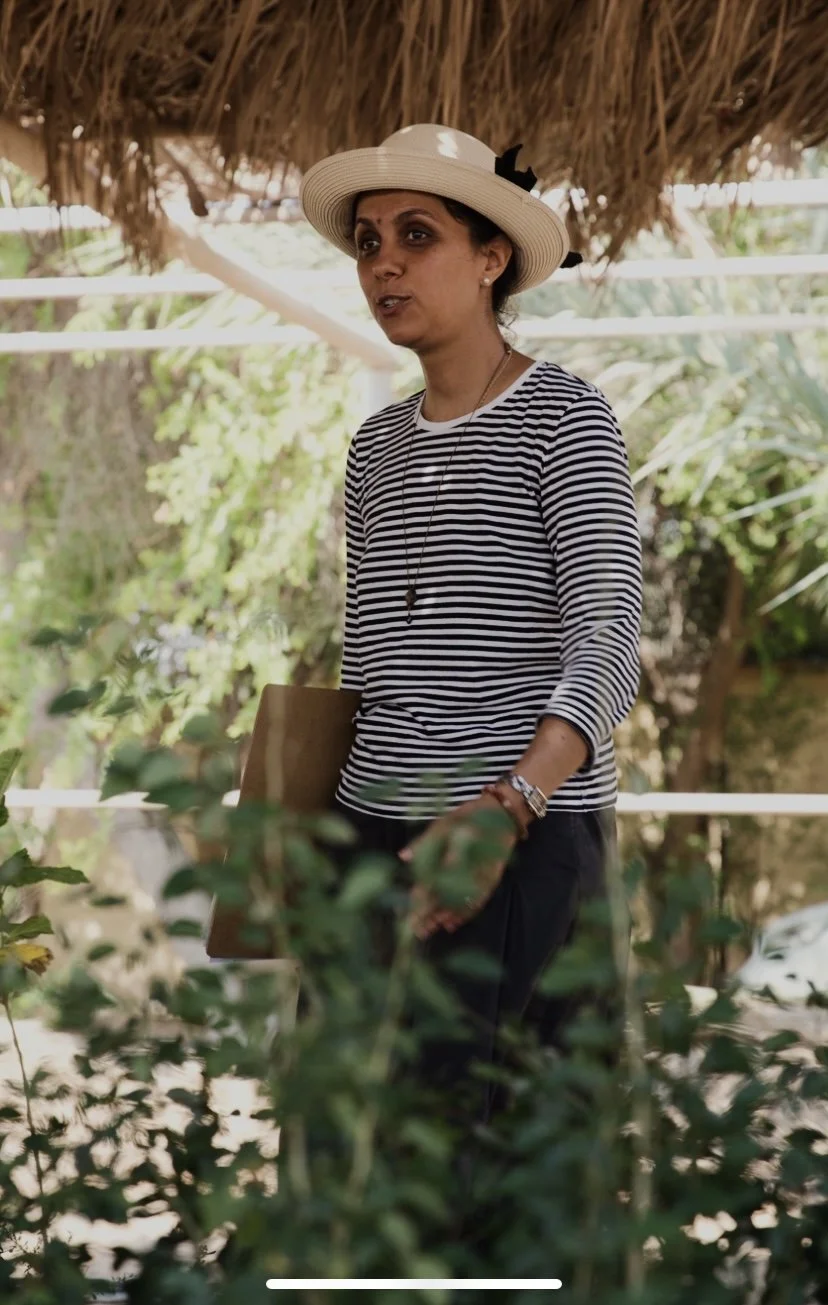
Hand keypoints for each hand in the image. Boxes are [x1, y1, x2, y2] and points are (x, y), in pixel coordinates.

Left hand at [399, 792, 518, 940]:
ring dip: (444, 918)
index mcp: (452, 855)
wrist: (504, 813)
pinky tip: (452, 924)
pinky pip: (477, 903)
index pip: (431, 885)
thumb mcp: (444, 823)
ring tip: (429, 931)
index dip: (418, 901)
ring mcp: (480, 878)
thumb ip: (424, 842)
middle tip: (415, 931)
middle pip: (444, 899)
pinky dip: (464, 915)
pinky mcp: (491, 880)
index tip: (406, 914)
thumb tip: (403, 857)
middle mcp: (467, 871)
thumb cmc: (470, 815)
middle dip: (428, 916)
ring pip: (460, 905)